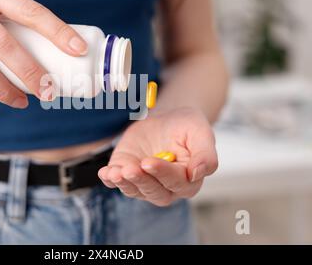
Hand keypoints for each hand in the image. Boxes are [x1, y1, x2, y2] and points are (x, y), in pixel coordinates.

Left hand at [98, 107, 217, 205]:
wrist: (165, 119)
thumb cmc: (186, 126)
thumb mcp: (200, 132)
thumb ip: (205, 154)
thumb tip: (198, 174)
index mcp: (188, 180)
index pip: (176, 182)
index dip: (162, 173)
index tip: (148, 162)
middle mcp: (166, 187)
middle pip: (154, 192)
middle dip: (141, 181)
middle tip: (130, 169)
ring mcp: (144, 182)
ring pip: (134, 190)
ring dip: (124, 182)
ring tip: (115, 172)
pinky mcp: (126, 173)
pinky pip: (116, 182)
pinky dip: (109, 179)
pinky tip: (105, 173)